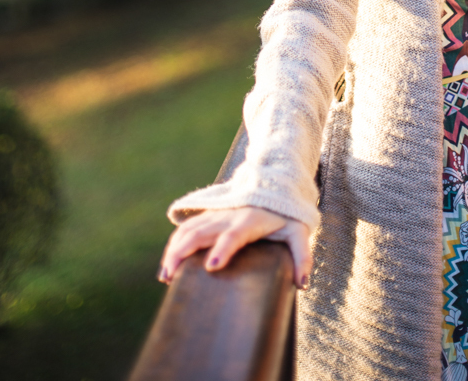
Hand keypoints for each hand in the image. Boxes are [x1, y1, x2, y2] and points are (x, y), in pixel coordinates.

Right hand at [158, 206, 312, 289]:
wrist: (275, 184)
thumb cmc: (287, 213)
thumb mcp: (299, 231)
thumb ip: (302, 255)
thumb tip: (301, 283)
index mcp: (251, 220)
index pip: (234, 234)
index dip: (223, 248)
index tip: (211, 266)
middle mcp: (229, 215)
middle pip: (201, 231)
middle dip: (183, 252)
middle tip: (171, 277)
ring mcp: (217, 214)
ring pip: (189, 228)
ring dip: (174, 249)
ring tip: (165, 276)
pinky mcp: (210, 215)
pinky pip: (187, 227)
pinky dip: (175, 243)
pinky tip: (168, 263)